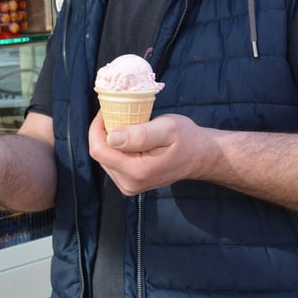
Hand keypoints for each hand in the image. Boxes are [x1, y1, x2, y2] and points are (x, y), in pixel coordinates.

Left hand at [87, 111, 211, 195]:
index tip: (107, 111)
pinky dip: (117, 148)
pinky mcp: (130, 184)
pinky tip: (130, 139)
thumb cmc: (186, 139)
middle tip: (119, 115)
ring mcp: (129, 186)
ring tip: (127, 126)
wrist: (200, 157)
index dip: (97, 127)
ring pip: (105, 158)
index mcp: (137, 171)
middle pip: (100, 154)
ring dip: (111, 140)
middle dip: (104, 132)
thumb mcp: (167, 129)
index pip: (98, 150)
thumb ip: (139, 134)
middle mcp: (130, 183)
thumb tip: (111, 138)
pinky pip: (113, 163)